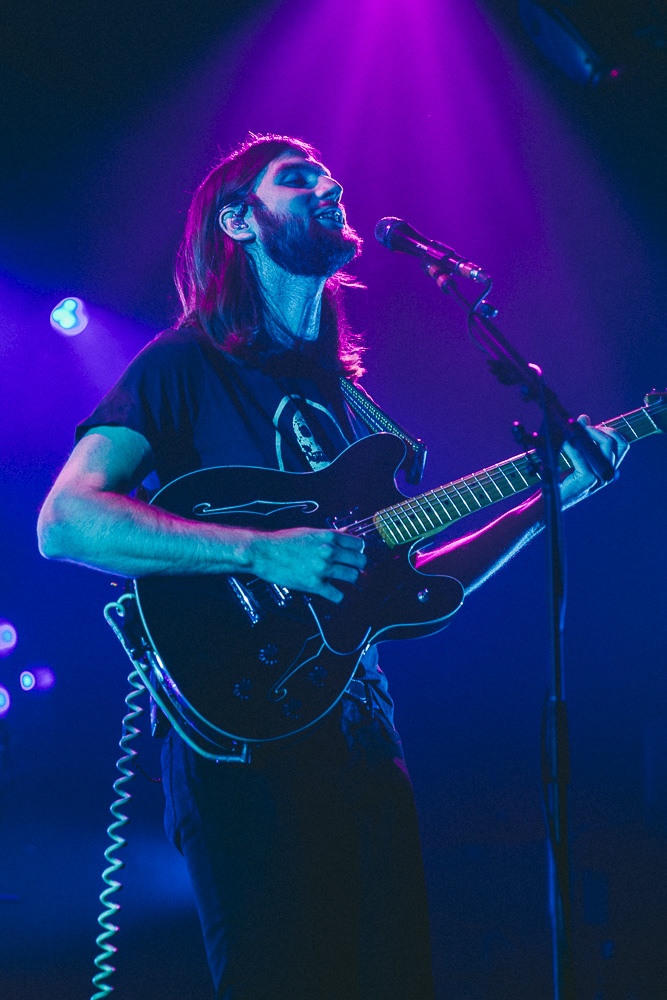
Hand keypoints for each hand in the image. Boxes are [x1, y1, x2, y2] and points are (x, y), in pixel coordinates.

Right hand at [249, 527, 366, 603]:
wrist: (264, 552)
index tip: (356, 555)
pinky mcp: (314, 585)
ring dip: (352, 581)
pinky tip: (341, 598)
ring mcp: (323, 569)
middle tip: (356, 570)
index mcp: (329, 537)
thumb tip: (346, 533)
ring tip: (349, 582)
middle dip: (360, 566)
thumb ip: (330, 535)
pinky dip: (342, 599)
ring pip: (353, 577)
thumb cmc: (284, 541)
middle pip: (360, 561)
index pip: (359, 544)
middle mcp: (329, 552)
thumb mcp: (310, 532)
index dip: (359, 551)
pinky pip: (337, 595)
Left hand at [560, 415, 628, 506]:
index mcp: (609, 467)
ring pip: (600, 447)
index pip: (623, 444)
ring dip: (584, 435)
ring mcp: (600, 477)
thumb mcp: (576, 456)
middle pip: (612, 442)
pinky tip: (563, 442)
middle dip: (595, 430)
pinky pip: (581, 456)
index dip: (610, 431)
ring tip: (569, 433)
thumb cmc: (563, 478)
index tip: (593, 428)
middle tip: (578, 428)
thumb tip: (584, 417)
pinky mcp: (588, 479)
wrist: (553, 497)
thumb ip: (582, 437)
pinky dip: (571, 446)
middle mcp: (608, 472)